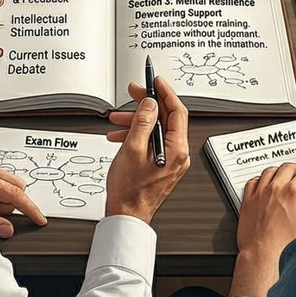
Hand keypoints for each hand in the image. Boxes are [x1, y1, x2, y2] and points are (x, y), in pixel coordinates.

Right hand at [104, 76, 189, 223]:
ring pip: (156, 130)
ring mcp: (170, 160)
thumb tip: (150, 103)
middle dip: (147, 105)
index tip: (155, 81)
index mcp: (176, 149)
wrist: (126, 215)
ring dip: (137, 121)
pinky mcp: (161, 165)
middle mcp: (178, 154)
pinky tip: (120, 136)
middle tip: (133, 93)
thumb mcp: (132, 149)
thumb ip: (143, 122)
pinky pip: (152, 142)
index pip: (177, 111)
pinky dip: (137, 135)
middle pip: (166, 119)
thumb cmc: (130, 191)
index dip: (165, 92)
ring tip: (117, 119)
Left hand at [229, 162, 295, 296]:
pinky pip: (252, 182)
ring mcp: (260, 194)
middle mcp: (276, 189)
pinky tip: (262, 181)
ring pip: (269, 171)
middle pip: (287, 168)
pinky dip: (260, 178)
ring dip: (279, 169)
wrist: (263, 256)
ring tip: (284, 172)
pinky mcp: (248, 202)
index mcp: (294, 192)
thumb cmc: (286, 245)